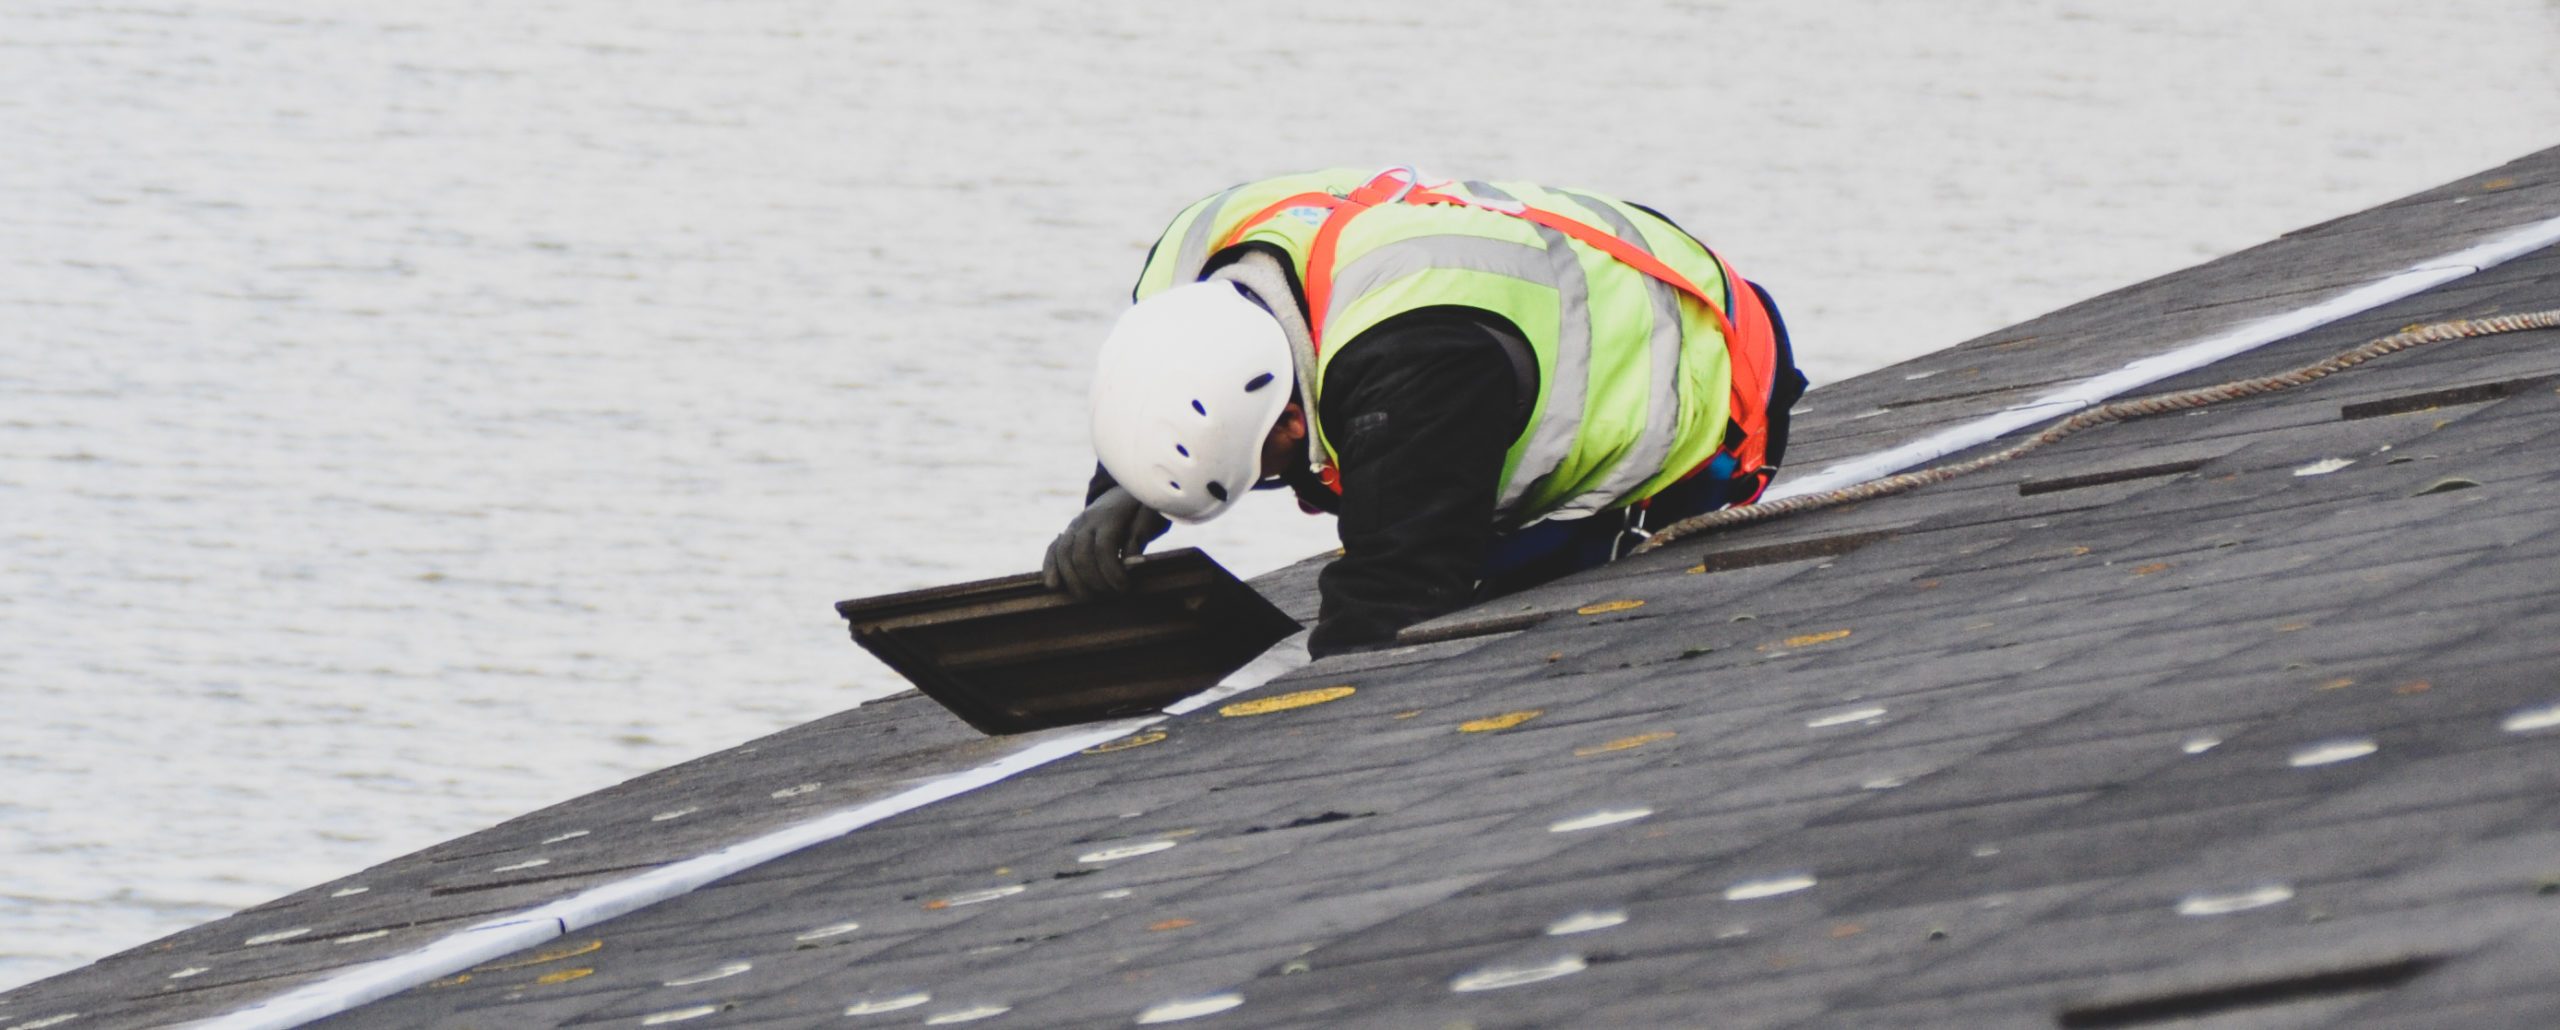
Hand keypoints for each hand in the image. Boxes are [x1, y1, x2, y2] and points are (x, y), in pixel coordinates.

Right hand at [1042, 486, 1170, 597]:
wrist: (1126, 488)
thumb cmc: (1141, 508)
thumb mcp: (1148, 517)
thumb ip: (1138, 538)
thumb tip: (1129, 561)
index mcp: (1110, 515)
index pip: (1103, 547)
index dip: (1112, 572)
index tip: (1124, 587)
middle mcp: (1087, 520)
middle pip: (1081, 555)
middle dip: (1094, 581)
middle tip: (1109, 595)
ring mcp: (1074, 525)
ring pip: (1064, 554)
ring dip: (1073, 581)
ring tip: (1088, 597)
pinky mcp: (1067, 532)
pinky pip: (1053, 549)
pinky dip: (1050, 567)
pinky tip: (1052, 585)